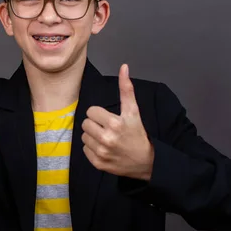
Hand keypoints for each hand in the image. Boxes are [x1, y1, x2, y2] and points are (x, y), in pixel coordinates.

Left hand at [81, 64, 153, 179]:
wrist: (146, 162)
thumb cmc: (138, 134)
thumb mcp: (133, 111)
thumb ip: (126, 89)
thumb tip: (123, 67)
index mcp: (115, 123)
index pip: (91, 111)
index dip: (99, 114)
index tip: (109, 119)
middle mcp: (107, 138)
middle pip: (85, 123)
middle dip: (95, 124)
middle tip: (107, 128)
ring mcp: (102, 152)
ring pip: (84, 136)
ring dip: (93, 136)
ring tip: (106, 138)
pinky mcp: (98, 163)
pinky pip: (85, 149)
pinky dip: (92, 148)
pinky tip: (104, 148)